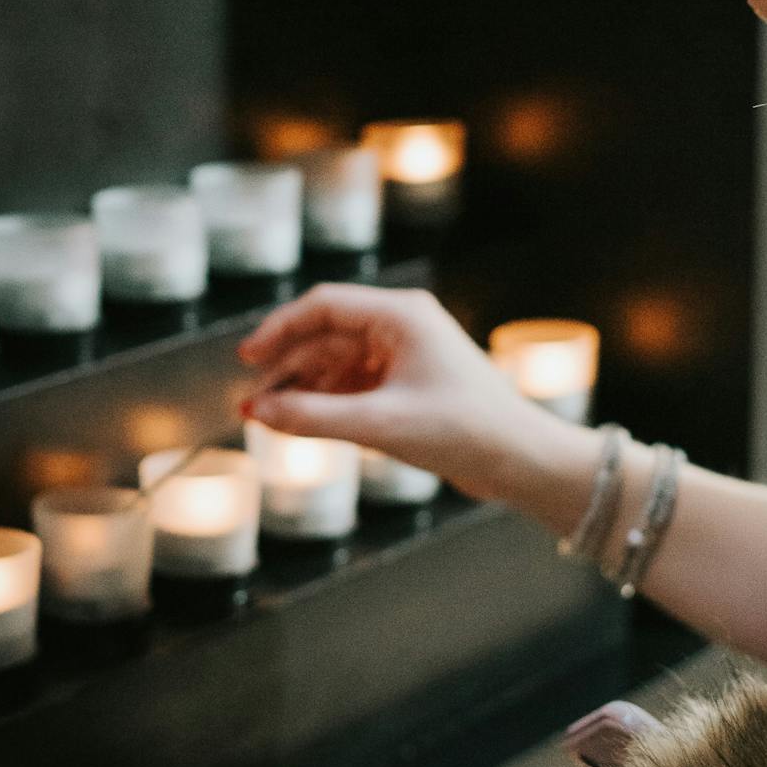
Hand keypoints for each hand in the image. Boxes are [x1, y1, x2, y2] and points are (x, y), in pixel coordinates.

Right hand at [236, 283, 558, 502]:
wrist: (520, 459)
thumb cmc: (462, 431)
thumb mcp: (380, 424)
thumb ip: (314, 418)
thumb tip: (257, 413)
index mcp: (401, 315)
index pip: (324, 306)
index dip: (279, 329)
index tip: (246, 358)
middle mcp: (403, 326)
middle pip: (327, 335)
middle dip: (288, 369)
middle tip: (251, 407)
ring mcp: (407, 353)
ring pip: (338, 361)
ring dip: (305, 388)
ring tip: (269, 420)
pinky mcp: (410, 382)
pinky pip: (356, 382)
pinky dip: (328, 400)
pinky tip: (303, 423)